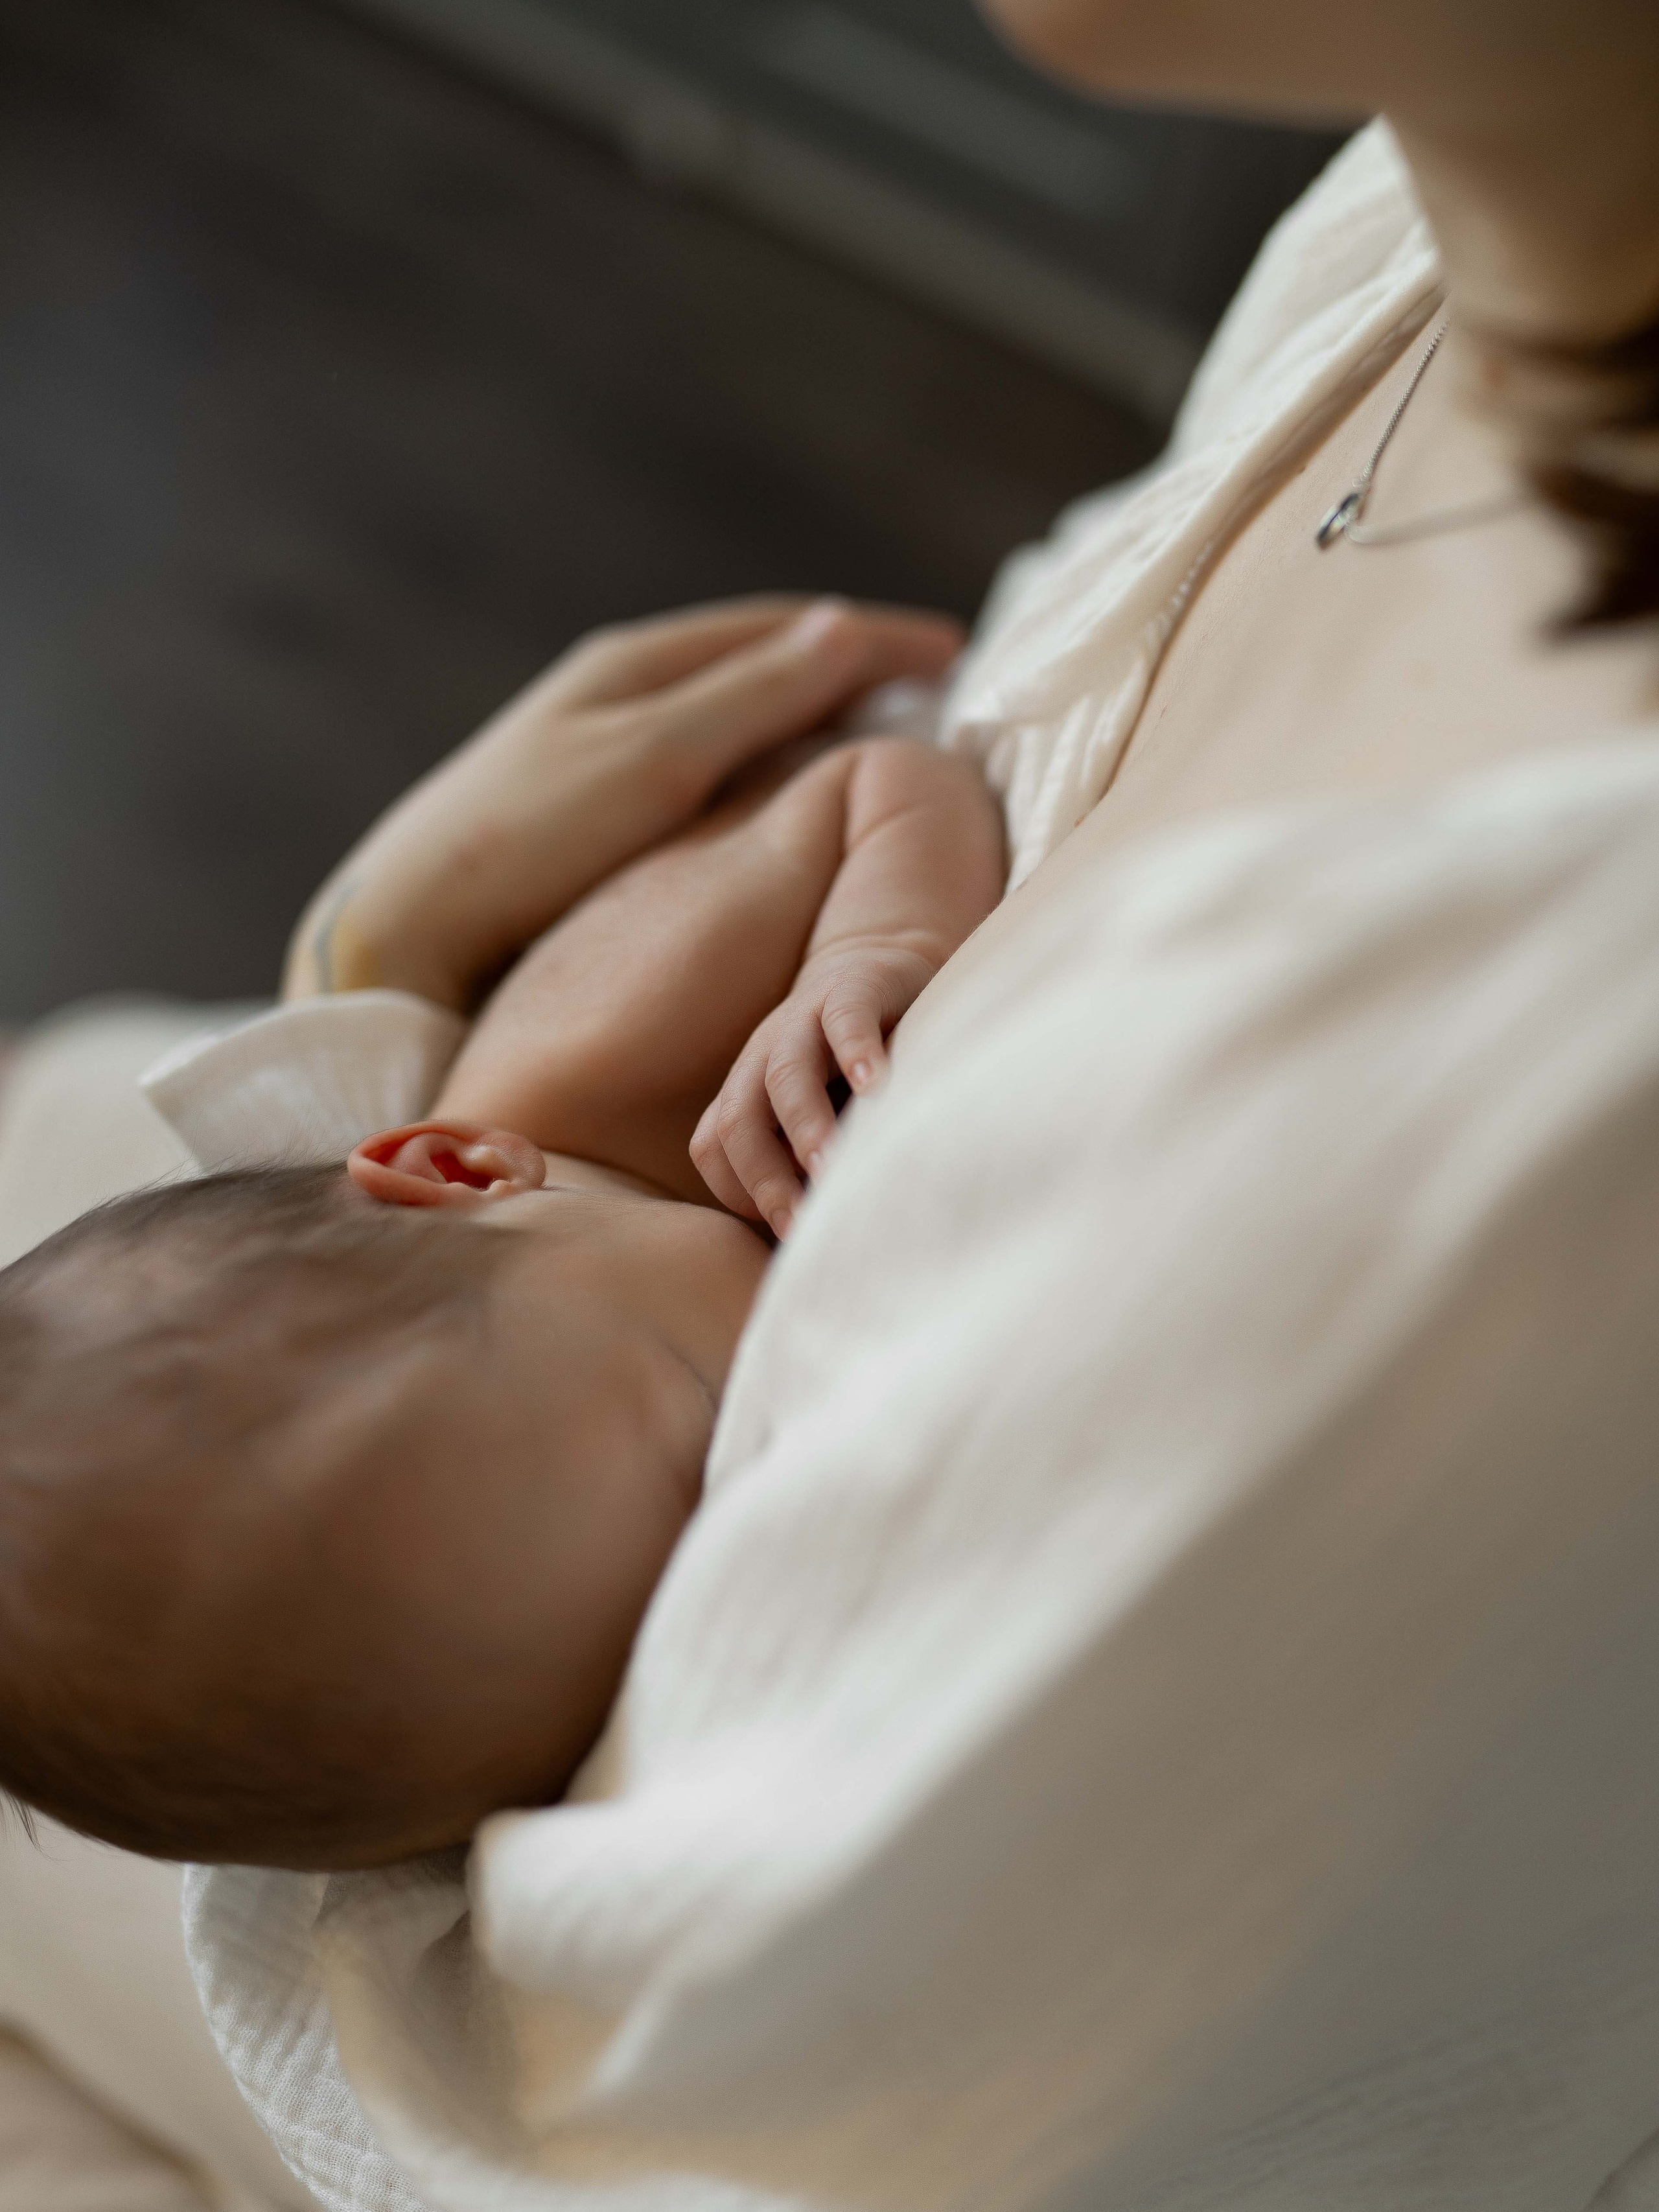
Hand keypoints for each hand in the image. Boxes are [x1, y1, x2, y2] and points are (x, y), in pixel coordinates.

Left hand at [282, 596, 961, 1010]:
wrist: (406, 927)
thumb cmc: (526, 843)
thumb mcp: (654, 762)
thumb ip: (750, 699)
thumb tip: (846, 630)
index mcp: (640, 662)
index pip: (786, 627)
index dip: (876, 638)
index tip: (957, 651)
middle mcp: (620, 688)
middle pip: (761, 658)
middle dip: (850, 665)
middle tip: (933, 687)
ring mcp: (603, 743)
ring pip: (733, 710)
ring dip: (807, 711)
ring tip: (875, 730)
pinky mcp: (589, 802)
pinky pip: (705, 758)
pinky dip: (762, 758)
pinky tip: (781, 788)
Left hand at [691, 942, 934, 1235]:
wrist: (880, 965)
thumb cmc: (852, 1067)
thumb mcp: (824, 1114)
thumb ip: (810, 1164)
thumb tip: (821, 1242)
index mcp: (746, 1093)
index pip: (716, 1150)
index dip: (741, 1193)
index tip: (787, 1234)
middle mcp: (762, 1058)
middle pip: (739, 1121)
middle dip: (765, 1178)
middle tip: (800, 1225)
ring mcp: (802, 1019)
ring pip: (784, 1073)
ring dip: (804, 1125)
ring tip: (829, 1167)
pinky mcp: (851, 988)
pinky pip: (845, 1019)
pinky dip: (857, 1051)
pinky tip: (877, 1087)